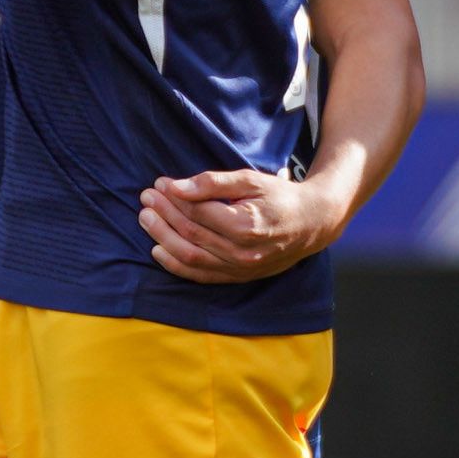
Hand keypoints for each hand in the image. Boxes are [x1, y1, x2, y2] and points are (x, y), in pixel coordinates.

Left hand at [139, 164, 338, 282]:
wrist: (311, 224)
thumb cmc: (280, 197)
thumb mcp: (251, 180)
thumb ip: (213, 183)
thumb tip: (176, 186)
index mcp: (246, 224)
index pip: (198, 211)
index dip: (175, 197)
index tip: (159, 184)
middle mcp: (241, 251)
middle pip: (191, 233)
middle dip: (164, 214)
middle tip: (146, 197)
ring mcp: (239, 268)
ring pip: (190, 256)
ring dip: (163, 237)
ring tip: (146, 218)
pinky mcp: (238, 277)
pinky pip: (201, 275)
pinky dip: (176, 265)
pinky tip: (158, 250)